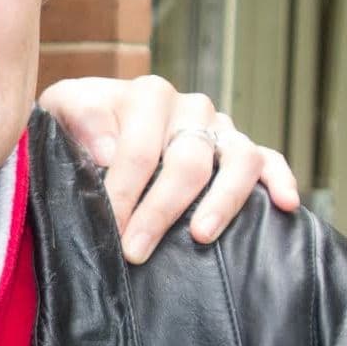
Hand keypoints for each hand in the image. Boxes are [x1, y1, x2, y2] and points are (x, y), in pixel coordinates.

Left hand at [39, 74, 302, 262]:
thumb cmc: (77, 124)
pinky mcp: (243, 150)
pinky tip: (286, 205)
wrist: (93, 126)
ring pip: (238, 160)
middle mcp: (191, 108)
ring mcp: (221, 129)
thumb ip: (78, 116)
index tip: (110, 228)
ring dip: (221, 201)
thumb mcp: (60, 109)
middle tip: (135, 251)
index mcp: (148, 94)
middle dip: (160, 210)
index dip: (124, 191)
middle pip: (187, 160)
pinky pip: (270, 160)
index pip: (140, 148)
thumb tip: (107, 150)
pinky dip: (281, 179)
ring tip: (200, 237)